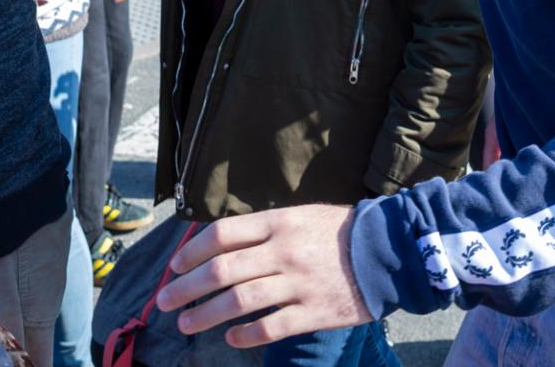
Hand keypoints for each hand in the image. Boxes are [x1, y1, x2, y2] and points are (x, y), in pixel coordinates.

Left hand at [155, 204, 371, 347]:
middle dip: (186, 288)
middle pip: (222, 271)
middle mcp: (284, 251)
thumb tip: (218, 245)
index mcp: (278, 223)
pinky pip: (270, 327)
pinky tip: (231, 337)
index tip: (174, 267)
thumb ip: (263, 230)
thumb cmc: (338, 233)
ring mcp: (298, 283)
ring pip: (239, 301)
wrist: (388, 252)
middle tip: (166, 301)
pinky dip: (245, 335)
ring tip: (186, 323)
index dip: (191, 252)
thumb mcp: (300, 216)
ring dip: (206, 314)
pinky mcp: (314, 312)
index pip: (222, 235)